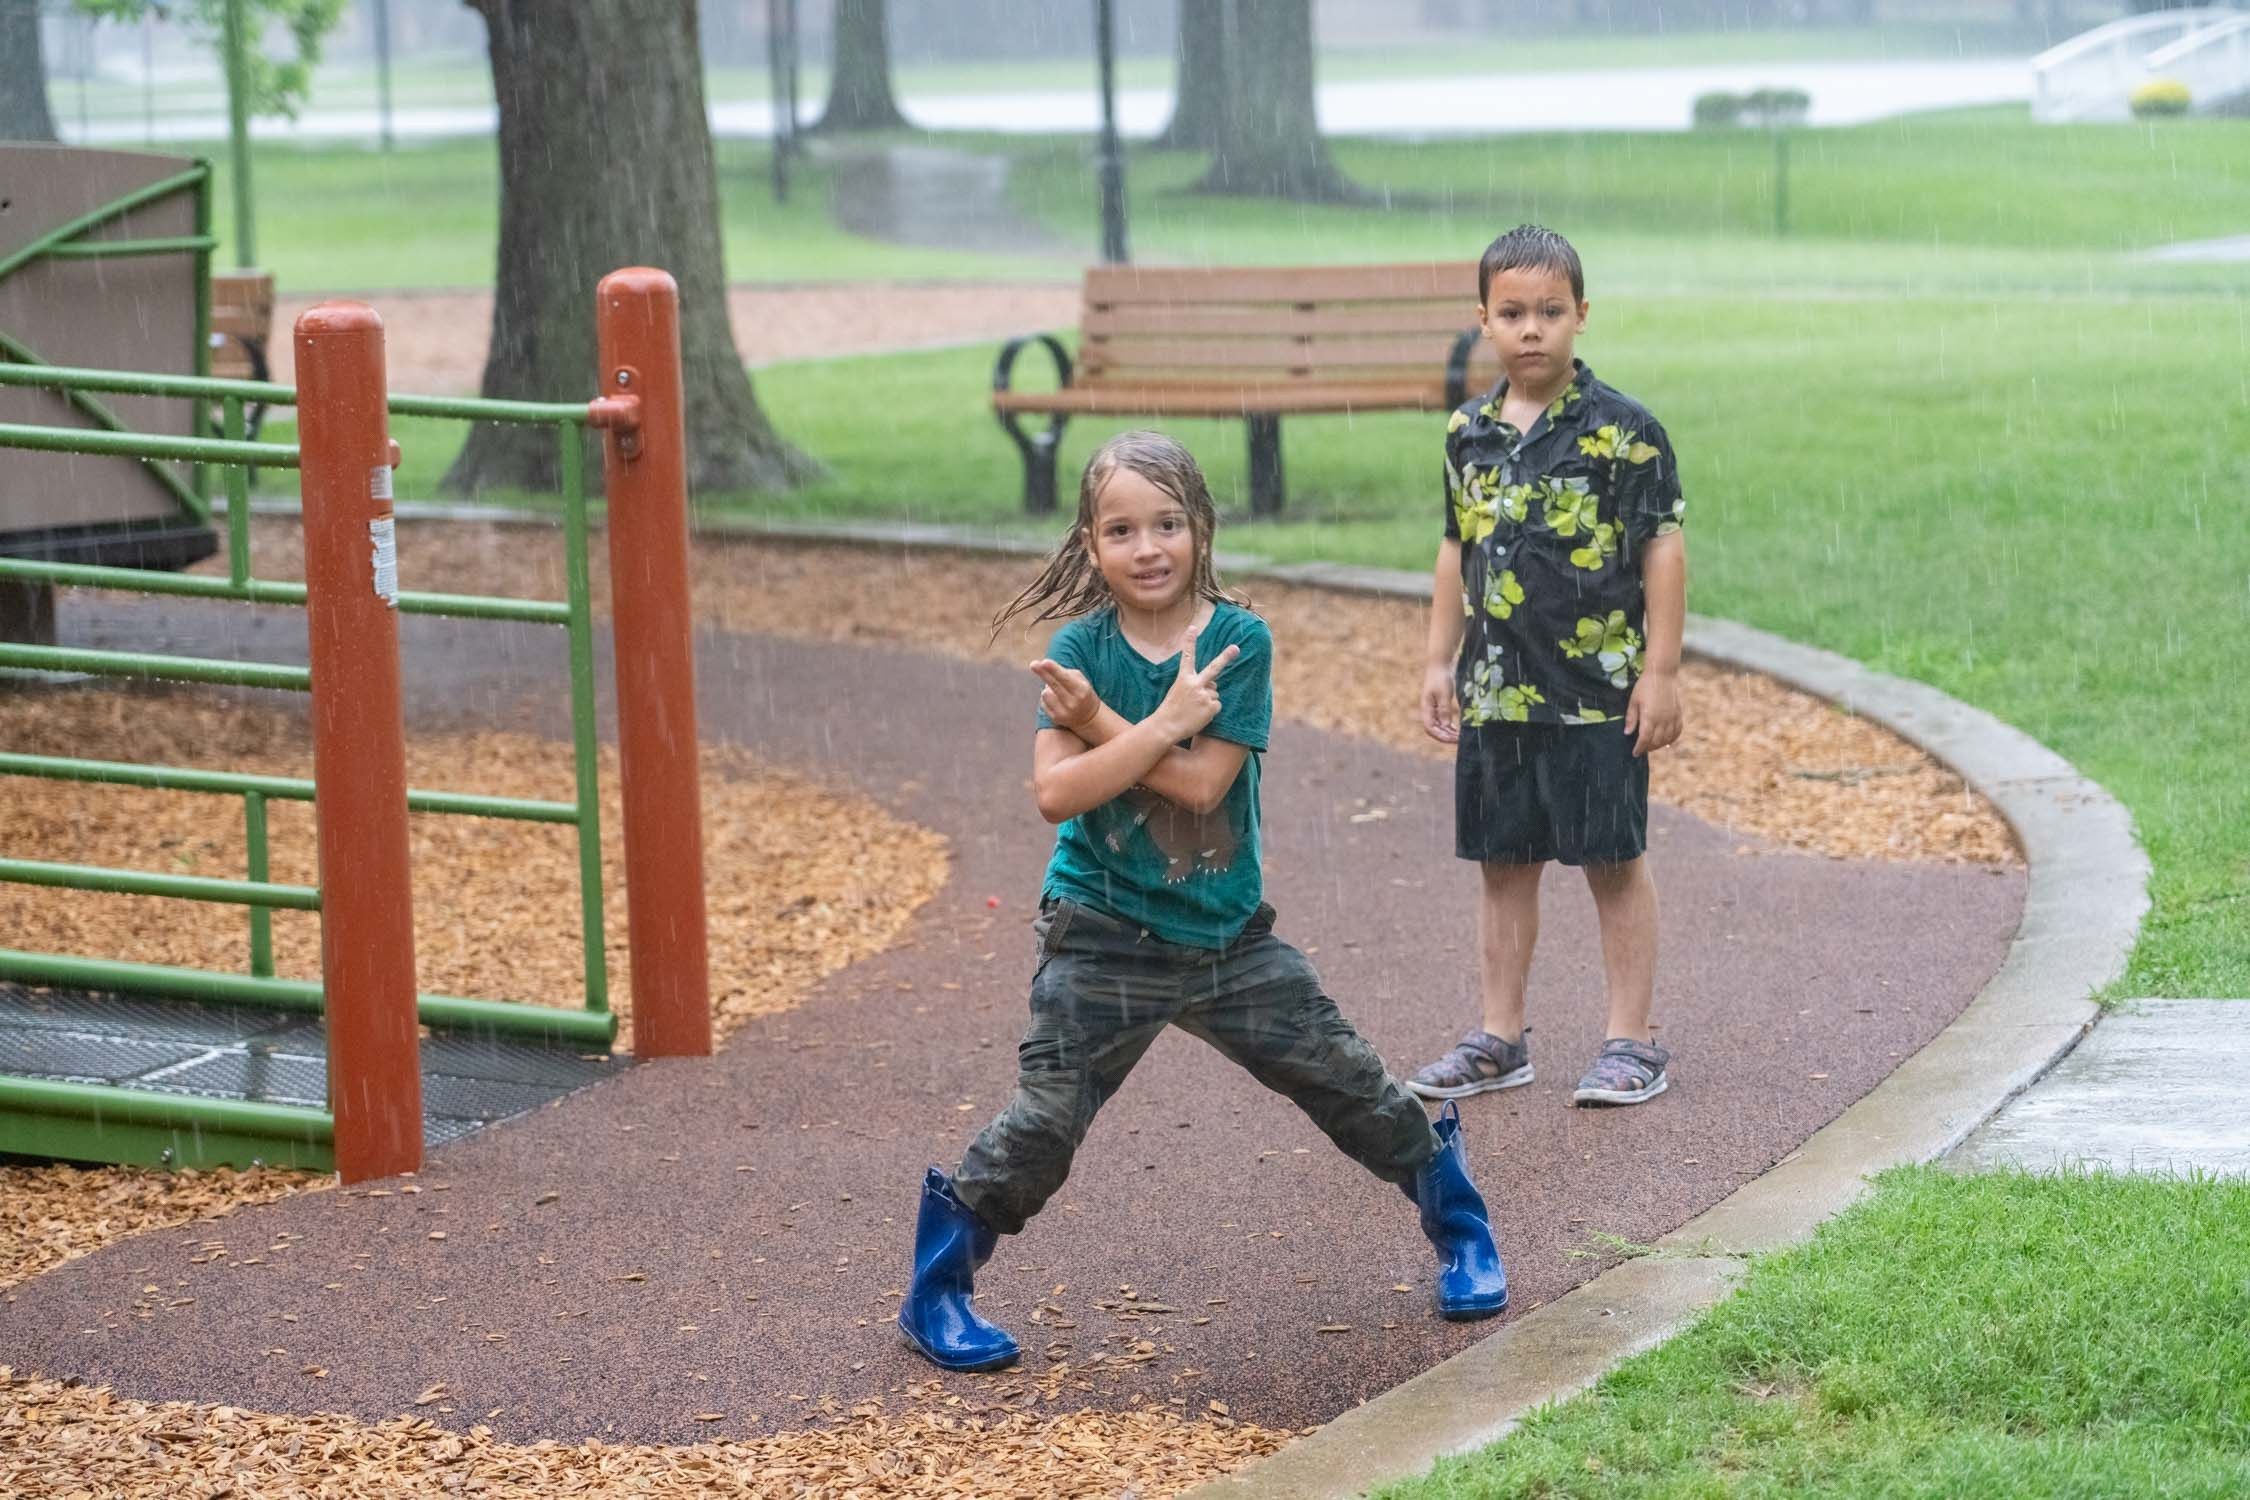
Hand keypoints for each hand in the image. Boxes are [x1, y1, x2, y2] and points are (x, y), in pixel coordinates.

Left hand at [1030, 658, 1099, 731]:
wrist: (1089, 718)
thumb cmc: (1082, 692)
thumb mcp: (1081, 681)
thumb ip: (1065, 673)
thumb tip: (1044, 669)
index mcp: (1081, 690)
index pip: (1065, 678)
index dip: (1054, 670)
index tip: (1045, 662)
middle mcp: (1073, 703)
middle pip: (1053, 685)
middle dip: (1043, 673)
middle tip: (1033, 664)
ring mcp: (1064, 712)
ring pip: (1045, 693)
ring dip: (1048, 688)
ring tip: (1058, 692)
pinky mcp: (1055, 719)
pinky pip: (1043, 702)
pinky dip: (1047, 698)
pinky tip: (1057, 701)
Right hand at [1150, 624, 1239, 741]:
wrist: (1166, 727)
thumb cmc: (1171, 709)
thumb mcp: (1178, 691)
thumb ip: (1195, 685)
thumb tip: (1214, 685)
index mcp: (1183, 679)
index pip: (1187, 657)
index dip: (1189, 642)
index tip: (1192, 628)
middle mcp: (1195, 684)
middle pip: (1214, 668)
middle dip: (1226, 657)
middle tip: (1236, 648)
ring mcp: (1204, 695)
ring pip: (1215, 692)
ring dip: (1208, 700)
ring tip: (1194, 709)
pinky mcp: (1211, 706)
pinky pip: (1217, 705)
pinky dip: (1210, 711)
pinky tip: (1199, 715)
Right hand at [1421, 663, 1459, 743]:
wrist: (1439, 665)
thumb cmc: (1440, 677)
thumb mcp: (1444, 694)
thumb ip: (1444, 710)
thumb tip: (1446, 726)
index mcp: (1426, 708)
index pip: (1430, 728)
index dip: (1440, 736)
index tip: (1453, 739)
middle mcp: (1428, 711)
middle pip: (1434, 730)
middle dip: (1446, 736)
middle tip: (1460, 740)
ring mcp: (1433, 709)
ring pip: (1439, 726)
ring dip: (1448, 733)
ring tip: (1459, 737)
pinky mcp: (1439, 706)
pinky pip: (1443, 720)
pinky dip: (1449, 727)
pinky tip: (1457, 730)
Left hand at [1624, 668, 1682, 756]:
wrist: (1662, 674)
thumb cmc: (1644, 686)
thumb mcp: (1633, 701)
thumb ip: (1631, 718)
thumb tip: (1627, 733)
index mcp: (1650, 717)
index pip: (1645, 739)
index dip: (1639, 748)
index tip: (1635, 753)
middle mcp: (1663, 720)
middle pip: (1656, 741)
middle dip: (1648, 748)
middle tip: (1642, 748)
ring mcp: (1672, 717)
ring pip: (1668, 739)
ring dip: (1660, 745)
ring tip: (1652, 746)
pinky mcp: (1678, 714)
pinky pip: (1677, 731)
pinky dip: (1672, 739)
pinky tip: (1667, 741)